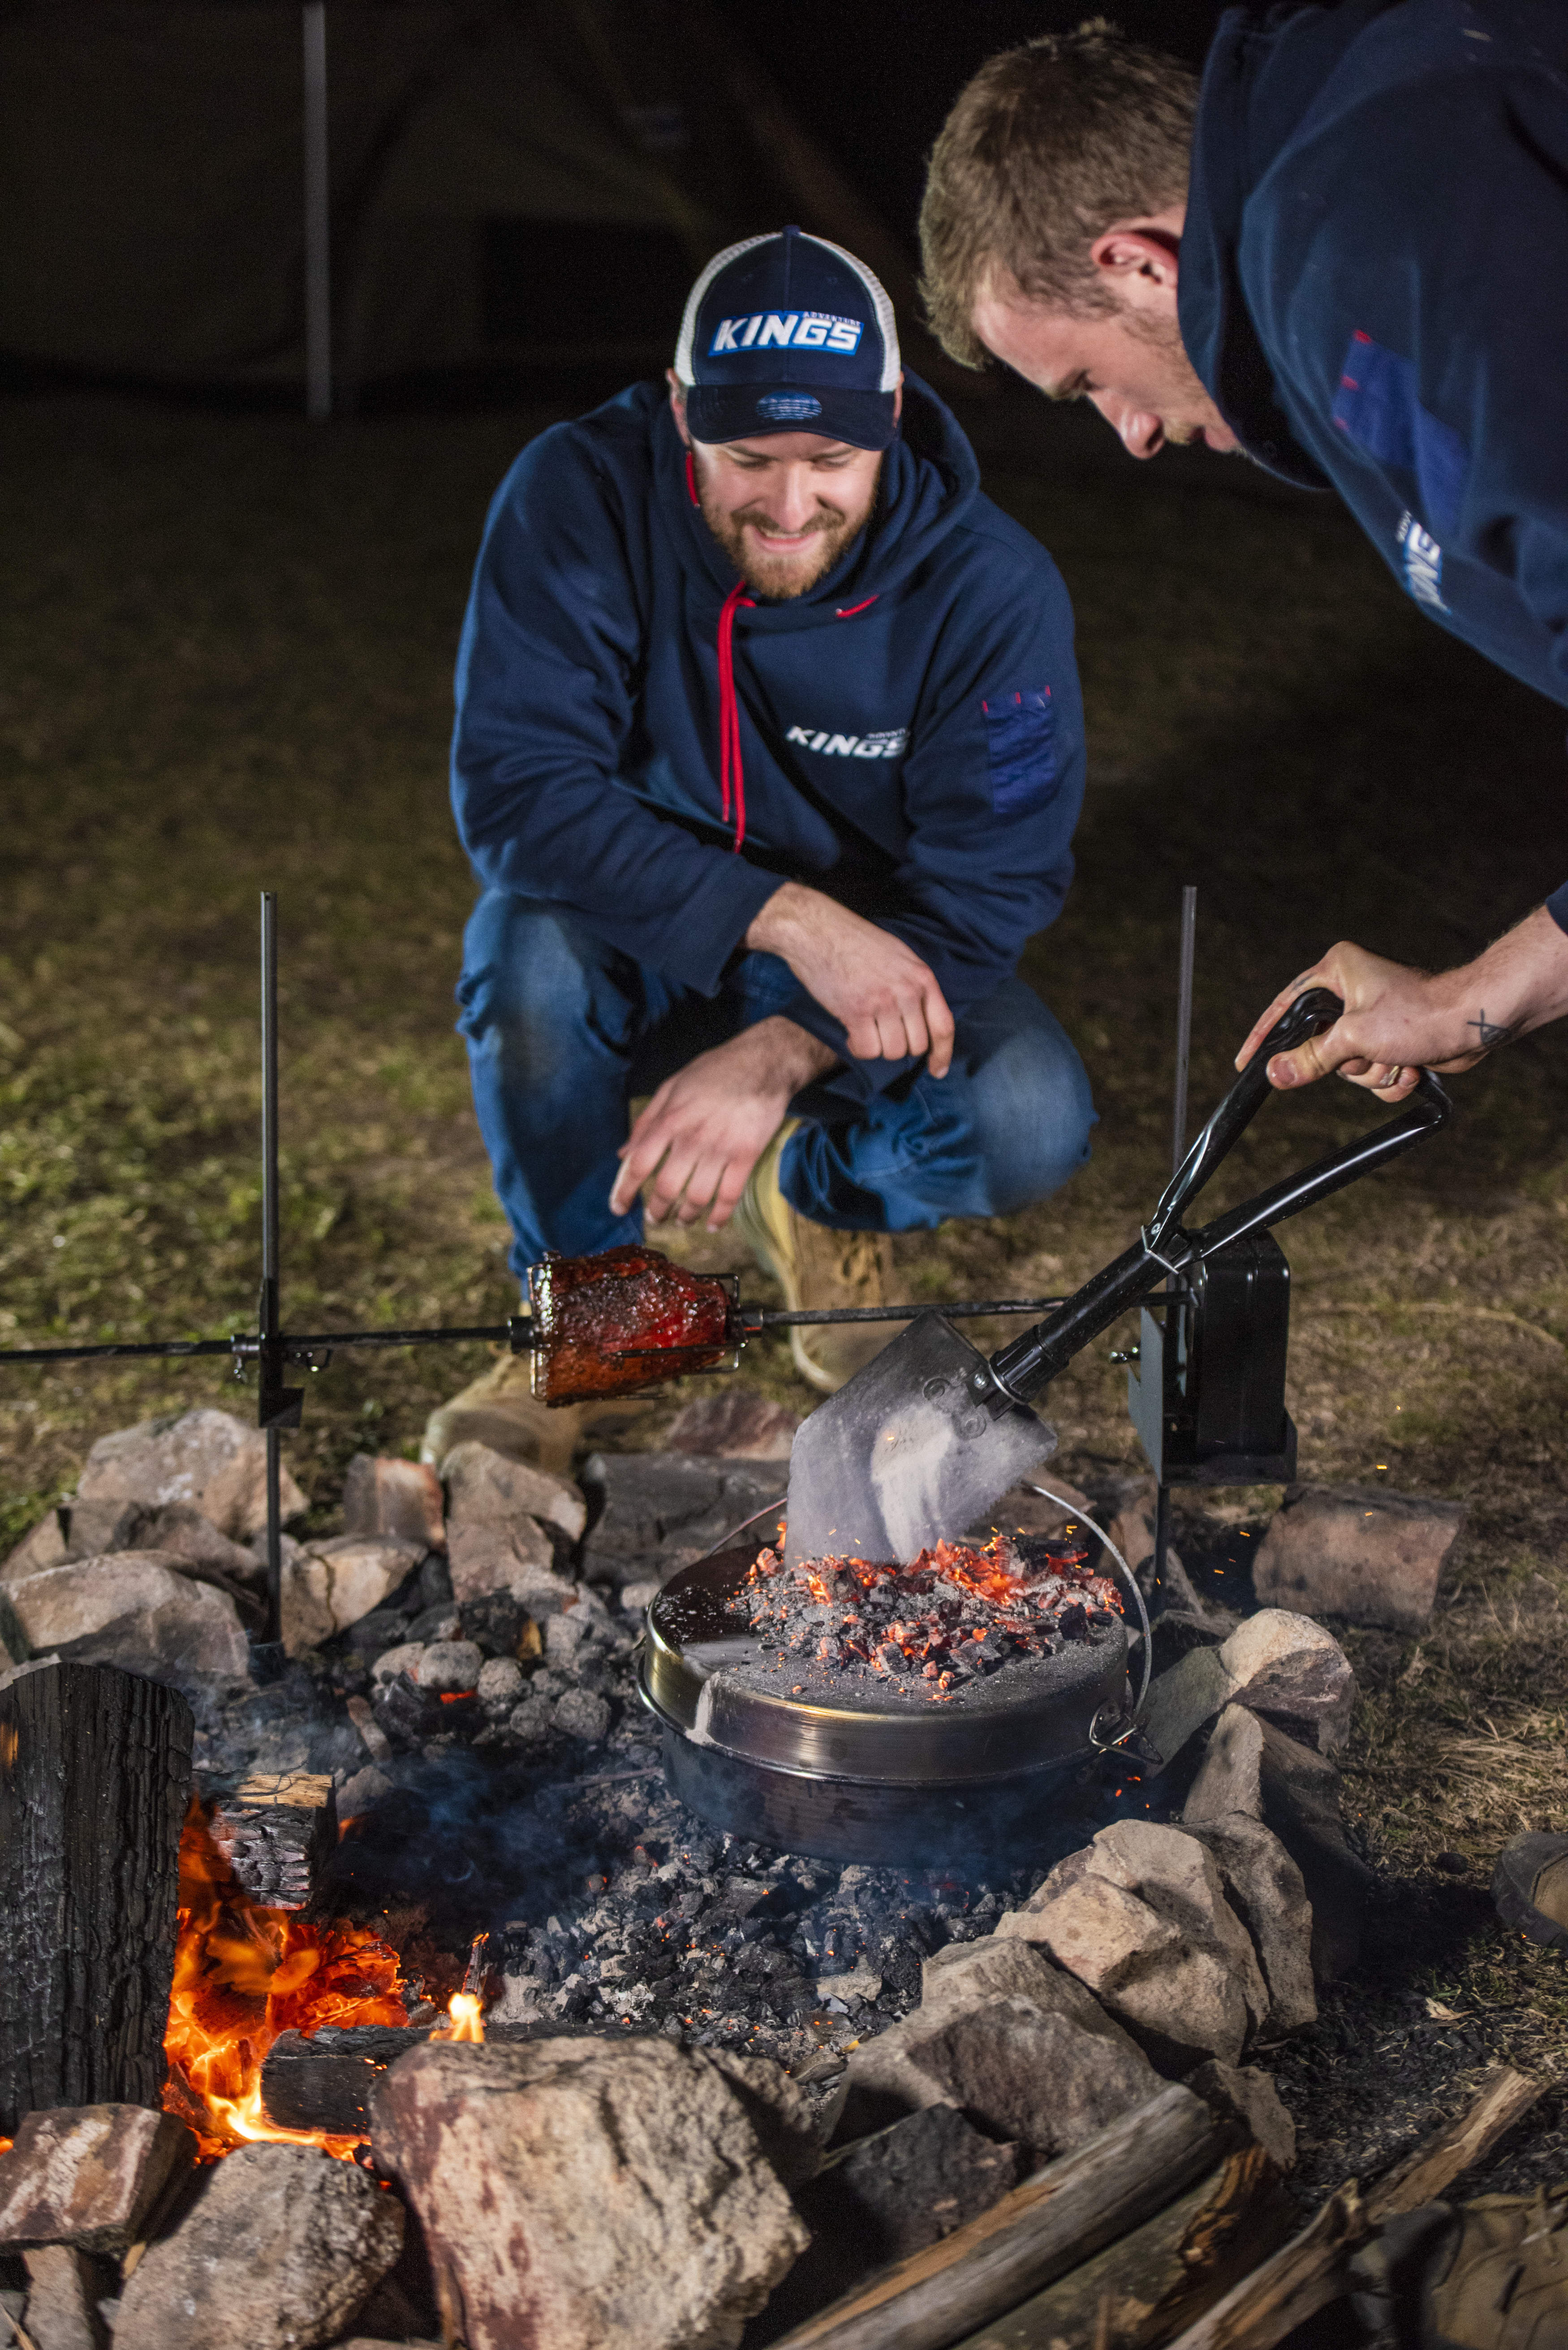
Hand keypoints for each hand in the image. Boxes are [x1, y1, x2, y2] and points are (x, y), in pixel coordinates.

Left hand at [608, 1017, 835, 1230]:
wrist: (763, 1063)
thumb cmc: (714, 1072)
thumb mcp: (671, 1087)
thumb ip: (646, 1122)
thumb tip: (623, 1154)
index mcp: (669, 1120)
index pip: (638, 1164)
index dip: (624, 1191)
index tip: (618, 1208)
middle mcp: (691, 1138)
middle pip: (666, 1188)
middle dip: (657, 1211)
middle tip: (657, 1218)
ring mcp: (721, 1149)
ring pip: (697, 1199)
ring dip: (686, 1216)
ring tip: (683, 1220)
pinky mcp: (747, 1156)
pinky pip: (730, 1196)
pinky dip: (719, 1217)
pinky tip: (712, 1224)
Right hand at [746, 881, 955, 1076]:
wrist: (818, 930)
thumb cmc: (855, 942)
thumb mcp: (899, 956)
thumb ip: (914, 986)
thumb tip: (920, 1020)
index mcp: (922, 977)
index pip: (943, 1025)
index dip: (942, 1054)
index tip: (937, 1070)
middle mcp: (907, 991)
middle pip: (916, 1045)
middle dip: (899, 1047)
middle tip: (880, 1034)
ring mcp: (883, 1002)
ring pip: (893, 1052)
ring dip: (878, 1048)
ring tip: (864, 1029)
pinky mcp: (856, 1011)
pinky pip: (867, 1050)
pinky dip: (858, 1048)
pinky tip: (851, 1034)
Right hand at [1237, 907, 1567, 1093]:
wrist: (1475, 1024)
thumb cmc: (1419, 1013)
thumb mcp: (1354, 1038)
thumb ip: (1310, 1058)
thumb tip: (1274, 1074)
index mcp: (1337, 972)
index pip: (1285, 1007)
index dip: (1264, 1037)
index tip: (1245, 1062)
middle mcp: (1351, 992)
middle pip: (1320, 1046)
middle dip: (1347, 1063)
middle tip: (1366, 1055)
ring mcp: (1371, 1020)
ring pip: (1348, 1067)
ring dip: (1373, 1073)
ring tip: (1398, 1059)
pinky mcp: (1391, 1042)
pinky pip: (1372, 1075)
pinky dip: (1390, 1080)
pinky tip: (1412, 1068)